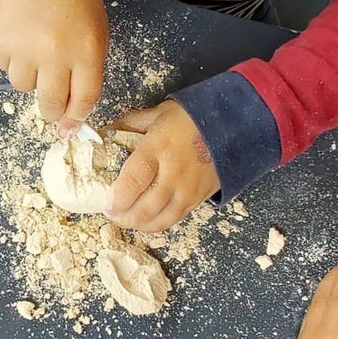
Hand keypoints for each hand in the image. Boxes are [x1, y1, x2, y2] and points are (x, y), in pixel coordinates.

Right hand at [0, 0, 107, 134]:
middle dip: (53, 111)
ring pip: (24, 88)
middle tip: (52, 105)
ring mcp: (25, 47)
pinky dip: (14, 64)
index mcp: (86, 52)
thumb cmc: (76, 9)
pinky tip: (24, 45)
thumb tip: (73, 115)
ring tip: (39, 58)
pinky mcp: (0, 42)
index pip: (84, 99)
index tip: (70, 128)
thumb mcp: (97, 39)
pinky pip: (6, 70)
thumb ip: (89, 75)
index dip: (76, 118)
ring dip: (32, 82)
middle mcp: (55, 52)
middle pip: (51, 103)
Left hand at [102, 100, 219, 231]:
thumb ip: (130, 124)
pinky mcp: (200, 198)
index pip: (134, 179)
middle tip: (111, 214)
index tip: (105, 204)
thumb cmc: (190, 118)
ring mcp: (189, 189)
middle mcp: (174, 172)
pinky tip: (147, 221)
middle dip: (123, 217)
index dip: (118, 198)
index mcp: (159, 147)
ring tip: (126, 219)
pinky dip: (158, 225)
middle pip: (145, 207)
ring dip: (139, 225)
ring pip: (160, 220)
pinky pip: (175, 219)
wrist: (233, 126)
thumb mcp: (158, 113)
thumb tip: (104, 134)